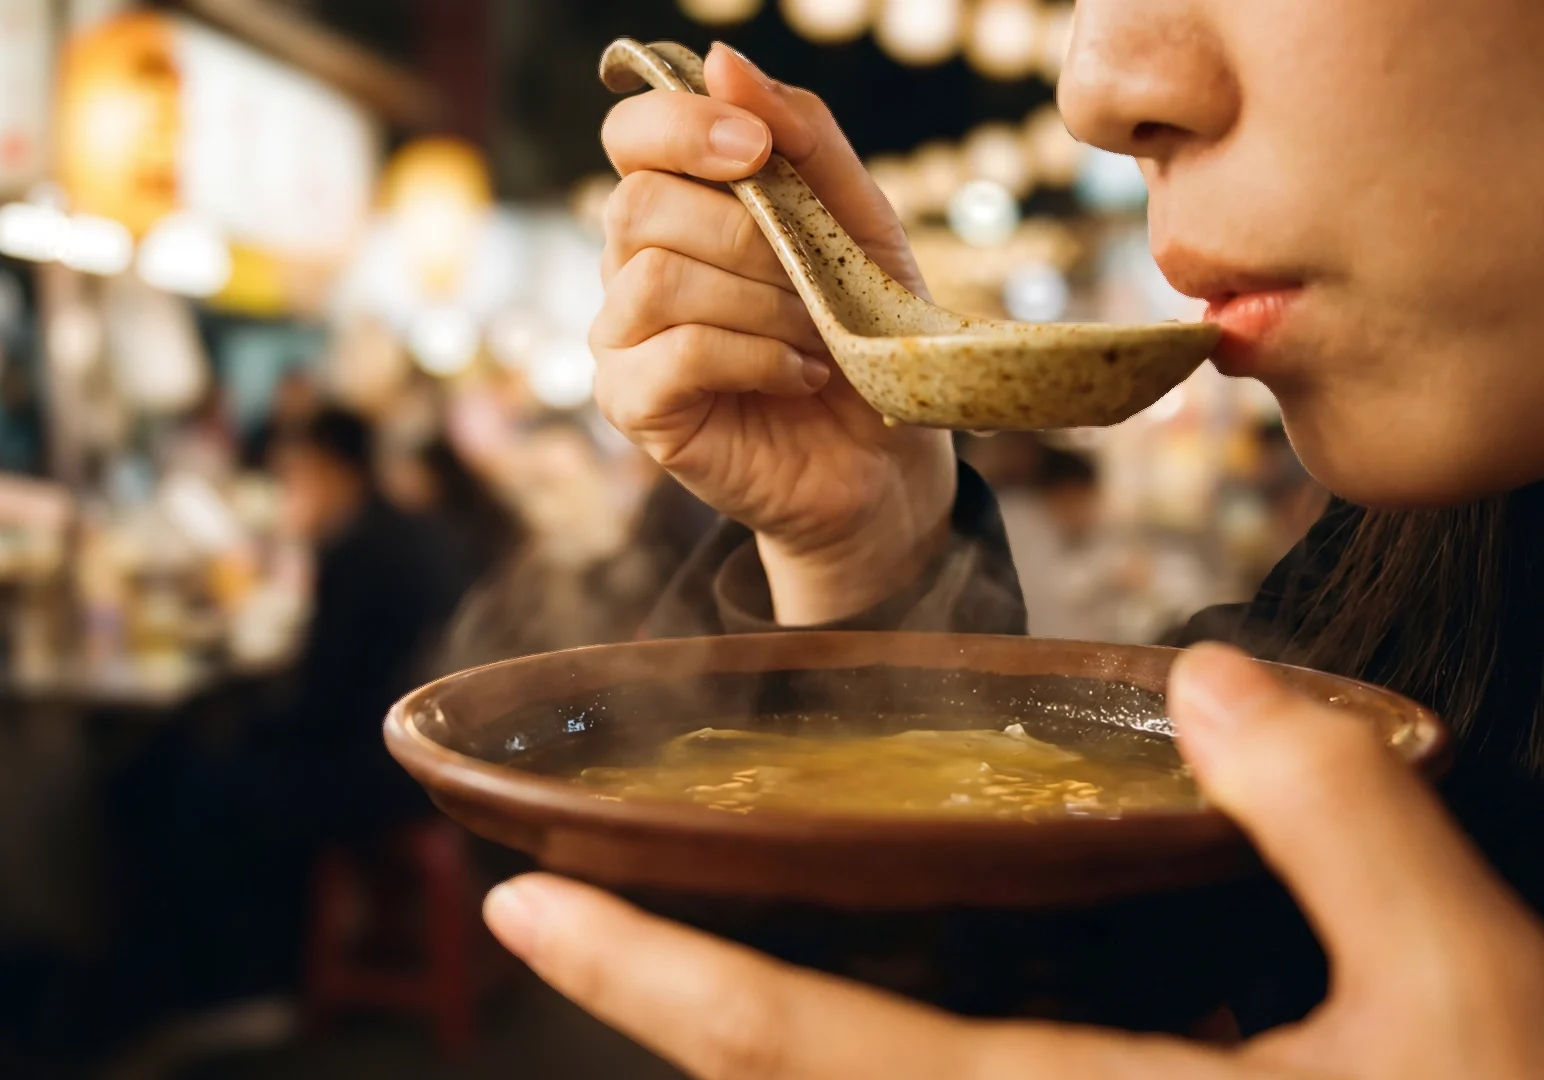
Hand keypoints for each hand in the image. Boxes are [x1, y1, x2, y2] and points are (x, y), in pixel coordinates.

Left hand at [485, 645, 1543, 1078]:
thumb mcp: (1471, 997)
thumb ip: (1342, 824)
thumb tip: (1218, 681)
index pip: (804, 1047)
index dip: (648, 974)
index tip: (522, 908)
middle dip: (664, 1000)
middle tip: (572, 904)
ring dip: (754, 1028)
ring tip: (692, 935)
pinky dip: (857, 1047)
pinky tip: (878, 994)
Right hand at [593, 44, 955, 624]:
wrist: (885, 461)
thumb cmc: (865, 336)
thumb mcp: (858, 223)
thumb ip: (801, 138)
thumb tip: (720, 59)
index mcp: (680, 212)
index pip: (632, 136)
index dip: (682, 126)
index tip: (759, 152)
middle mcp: (633, 268)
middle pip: (639, 205)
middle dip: (748, 236)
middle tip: (814, 286)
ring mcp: (623, 341)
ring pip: (655, 278)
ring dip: (760, 304)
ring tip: (815, 337)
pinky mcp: (634, 407)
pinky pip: (674, 352)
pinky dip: (754, 357)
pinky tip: (801, 376)